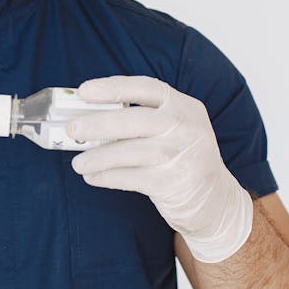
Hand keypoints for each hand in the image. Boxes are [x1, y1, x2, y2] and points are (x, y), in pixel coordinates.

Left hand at [66, 75, 252, 262]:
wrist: (216, 201)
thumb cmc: (183, 159)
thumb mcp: (174, 130)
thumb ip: (142, 120)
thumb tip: (88, 116)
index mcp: (184, 107)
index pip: (147, 88)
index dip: (114, 88)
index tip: (84, 91)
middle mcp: (186, 127)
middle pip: (135, 120)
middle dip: (98, 124)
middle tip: (72, 128)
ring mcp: (182, 156)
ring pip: (130, 152)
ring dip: (98, 157)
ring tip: (78, 163)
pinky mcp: (173, 183)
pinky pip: (131, 177)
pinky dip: (107, 177)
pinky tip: (92, 176)